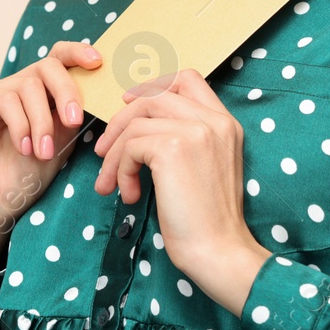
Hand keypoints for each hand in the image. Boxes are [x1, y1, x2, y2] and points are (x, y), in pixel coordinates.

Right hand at [0, 40, 102, 271]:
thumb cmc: (25, 175)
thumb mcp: (60, 141)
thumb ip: (72, 113)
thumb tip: (99, 89)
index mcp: (43, 92)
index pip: (60, 58)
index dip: (78, 53)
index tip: (97, 62)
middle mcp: (19, 85)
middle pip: (48, 65)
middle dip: (66, 91)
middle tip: (73, 120)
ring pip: (29, 85)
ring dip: (42, 121)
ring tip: (42, 152)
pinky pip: (5, 98)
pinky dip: (20, 124)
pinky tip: (22, 148)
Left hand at [90, 67, 272, 314]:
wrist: (218, 251)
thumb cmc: (206, 220)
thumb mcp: (203, 167)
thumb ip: (183, 138)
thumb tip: (134, 122)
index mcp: (225, 123)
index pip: (188, 78)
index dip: (153, 86)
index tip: (129, 105)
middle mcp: (214, 121)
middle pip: (152, 97)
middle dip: (121, 123)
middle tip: (104, 153)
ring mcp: (195, 131)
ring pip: (135, 123)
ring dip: (114, 155)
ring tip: (111, 183)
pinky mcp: (173, 148)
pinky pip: (130, 146)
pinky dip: (120, 170)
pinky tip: (129, 195)